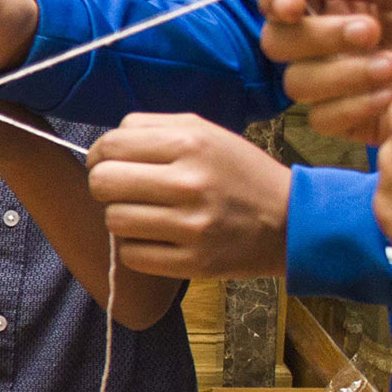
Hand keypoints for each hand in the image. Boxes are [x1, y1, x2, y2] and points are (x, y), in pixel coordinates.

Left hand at [86, 114, 292, 279]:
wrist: (290, 221)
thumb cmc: (239, 173)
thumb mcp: (206, 133)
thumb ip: (154, 129)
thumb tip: (105, 146)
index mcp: (191, 142)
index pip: (112, 144)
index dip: (101, 153)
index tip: (109, 162)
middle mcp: (189, 182)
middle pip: (103, 182)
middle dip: (105, 185)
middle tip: (123, 190)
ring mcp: (191, 226)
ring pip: (113, 220)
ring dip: (121, 217)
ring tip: (145, 214)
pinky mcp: (192, 262)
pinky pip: (131, 255)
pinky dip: (136, 248)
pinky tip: (157, 238)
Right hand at [260, 0, 391, 143]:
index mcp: (334, 1)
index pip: (277, 1)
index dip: (276, 1)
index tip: (296, 4)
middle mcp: (326, 42)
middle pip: (279, 44)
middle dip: (321, 36)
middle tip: (374, 31)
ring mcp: (337, 83)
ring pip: (298, 84)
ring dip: (344, 72)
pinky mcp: (352, 120)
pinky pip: (323, 119)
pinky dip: (354, 105)